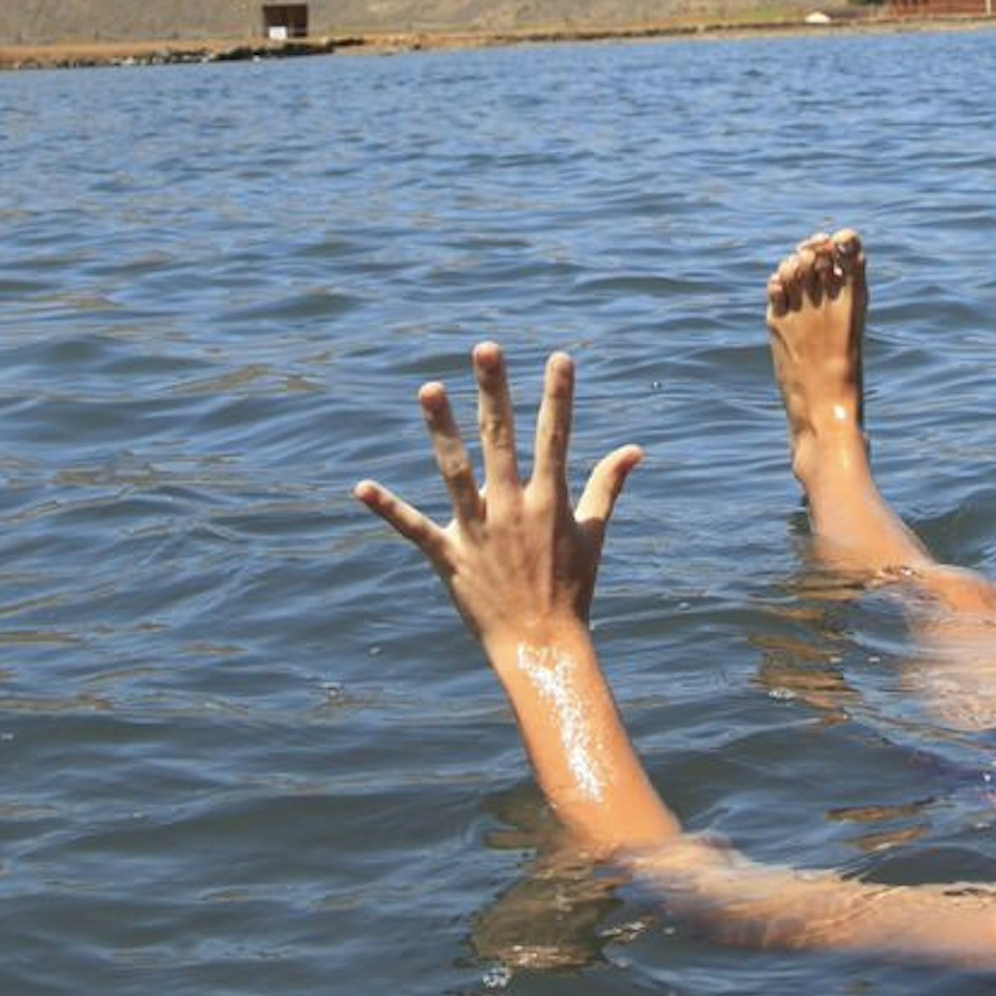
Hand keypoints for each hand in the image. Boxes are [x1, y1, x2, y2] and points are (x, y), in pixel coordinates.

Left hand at [356, 342, 645, 655]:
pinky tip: (361, 488)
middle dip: (495, 391)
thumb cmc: (572, 590)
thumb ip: (608, 486)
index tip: (560, 357)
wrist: (543, 648)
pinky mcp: (451, 557)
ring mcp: (480, 531)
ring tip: (428, 388)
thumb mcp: (594, 534)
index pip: (556, 437)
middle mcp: (513, 508)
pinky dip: (388, 509)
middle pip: (502, 439)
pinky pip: (414, 529)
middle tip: (486, 347)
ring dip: (442, 429)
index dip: (559, 396)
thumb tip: (635, 449)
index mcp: (549, 500)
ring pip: (456, 471)